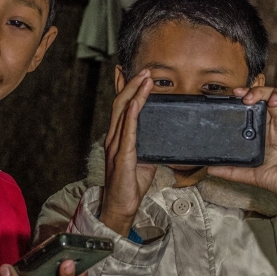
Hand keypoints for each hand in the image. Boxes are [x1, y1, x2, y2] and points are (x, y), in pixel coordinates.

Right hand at [100, 69, 156, 236]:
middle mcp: (114, 138)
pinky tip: (136, 102)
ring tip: (145, 78)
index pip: (120, 107)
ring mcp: (116, 146)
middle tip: (145, 69)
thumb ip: (149, 146)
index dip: (123, 87)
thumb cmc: (131, 184)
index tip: (127, 71)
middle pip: (121, 103)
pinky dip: (132, 115)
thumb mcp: (144, 160)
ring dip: (135, 93)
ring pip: (123, 112)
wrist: (121, 205)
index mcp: (118, 137)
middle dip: (132, 84)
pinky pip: (127, 131)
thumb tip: (163, 138)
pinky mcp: (122, 156)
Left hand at [208, 86, 276, 216]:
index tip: (235, 94)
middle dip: (259, 91)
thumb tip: (210, 169)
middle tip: (248, 97)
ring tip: (273, 101)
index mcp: (267, 131)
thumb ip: (232, 171)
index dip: (247, 96)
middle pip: (271, 96)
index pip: (256, 106)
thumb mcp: (254, 175)